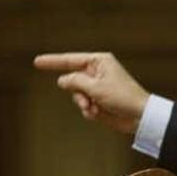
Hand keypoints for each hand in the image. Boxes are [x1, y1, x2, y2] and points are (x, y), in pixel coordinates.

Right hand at [33, 52, 149, 133]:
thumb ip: (75, 82)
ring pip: (76, 95)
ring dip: (83, 103)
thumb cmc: (123, 96)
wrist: (139, 115)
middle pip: (72, 80)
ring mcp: (98, 87)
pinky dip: (89, 111)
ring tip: (94, 108)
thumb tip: (62, 80)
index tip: (37, 62)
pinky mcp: (99, 101)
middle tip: (86, 99)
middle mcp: (97, 72)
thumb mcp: (96, 87)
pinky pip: (84, 105)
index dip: (53, 61)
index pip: (70, 60)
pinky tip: (100, 113)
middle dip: (76, 92)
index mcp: (99, 62)